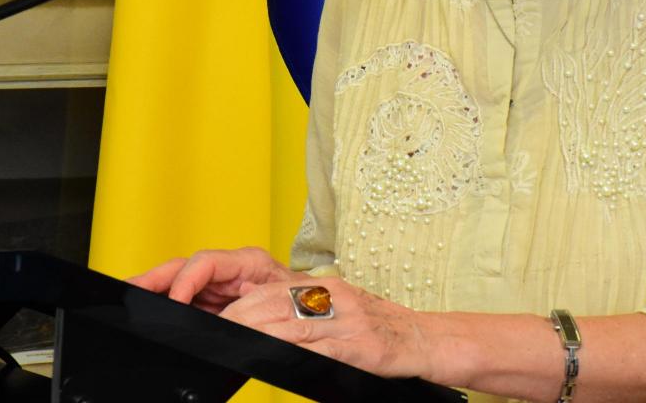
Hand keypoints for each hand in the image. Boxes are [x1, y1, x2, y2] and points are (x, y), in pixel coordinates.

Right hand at [129, 247, 301, 313]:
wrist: (324, 320)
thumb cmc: (308, 306)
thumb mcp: (285, 303)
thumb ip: (256, 307)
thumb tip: (229, 318)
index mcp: (249, 263)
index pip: (208, 262)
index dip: (188, 279)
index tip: (176, 300)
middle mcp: (231, 272)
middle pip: (185, 269)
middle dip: (155, 278)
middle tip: (130, 288)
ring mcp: (221, 289)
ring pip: (180, 284)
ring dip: (155, 290)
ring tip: (129, 294)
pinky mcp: (216, 306)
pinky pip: (186, 302)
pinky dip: (166, 304)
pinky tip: (149, 309)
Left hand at [218, 277, 434, 381]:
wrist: (426, 339)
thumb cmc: (379, 327)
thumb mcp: (341, 307)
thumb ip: (302, 306)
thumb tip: (254, 303)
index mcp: (327, 286)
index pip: (273, 291)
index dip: (243, 304)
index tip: (220, 317)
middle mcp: (336, 298)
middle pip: (278, 306)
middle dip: (243, 319)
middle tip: (218, 332)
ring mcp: (348, 322)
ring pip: (295, 326)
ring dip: (261, 335)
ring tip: (237, 343)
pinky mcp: (360, 346)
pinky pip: (322, 350)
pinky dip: (296, 354)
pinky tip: (277, 359)